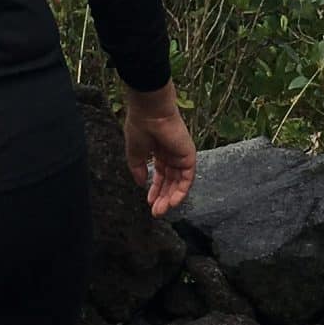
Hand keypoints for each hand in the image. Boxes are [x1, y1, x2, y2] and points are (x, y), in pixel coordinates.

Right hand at [122, 82, 195, 218]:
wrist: (150, 112)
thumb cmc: (140, 127)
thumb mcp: (135, 153)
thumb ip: (138, 169)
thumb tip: (140, 183)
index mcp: (159, 151)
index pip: (160, 175)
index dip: (155, 189)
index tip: (149, 202)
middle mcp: (172, 154)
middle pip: (170, 181)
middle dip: (163, 197)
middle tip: (156, 212)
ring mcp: (181, 155)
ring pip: (178, 182)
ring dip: (171, 198)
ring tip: (161, 210)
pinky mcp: (189, 156)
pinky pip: (187, 178)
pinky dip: (181, 191)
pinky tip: (173, 202)